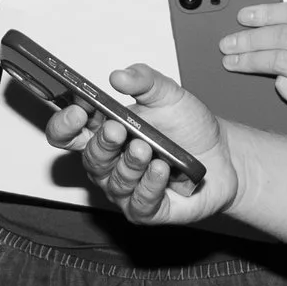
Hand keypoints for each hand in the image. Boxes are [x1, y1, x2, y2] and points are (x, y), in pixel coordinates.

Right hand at [41, 64, 237, 226]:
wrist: (222, 155)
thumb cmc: (188, 127)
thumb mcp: (169, 95)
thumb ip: (144, 81)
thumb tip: (119, 76)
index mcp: (104, 130)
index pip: (67, 132)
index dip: (64, 124)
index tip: (78, 111)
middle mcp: (110, 162)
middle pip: (89, 158)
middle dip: (102, 144)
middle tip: (117, 129)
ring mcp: (126, 188)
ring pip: (114, 181)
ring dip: (129, 164)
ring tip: (146, 149)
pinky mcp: (146, 209)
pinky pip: (139, 202)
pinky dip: (149, 185)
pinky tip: (161, 170)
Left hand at [218, 1, 286, 135]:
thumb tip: (255, 18)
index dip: (267, 13)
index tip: (244, 17)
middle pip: (286, 38)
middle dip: (251, 40)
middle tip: (229, 42)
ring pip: (281, 62)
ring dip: (251, 61)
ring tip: (233, 60)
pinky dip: (275, 81)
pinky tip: (270, 79)